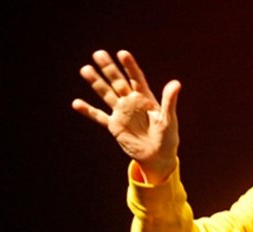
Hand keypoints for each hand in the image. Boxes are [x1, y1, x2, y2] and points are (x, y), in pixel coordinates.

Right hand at [72, 50, 180, 182]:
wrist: (158, 156)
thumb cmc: (167, 137)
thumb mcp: (169, 118)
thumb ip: (169, 101)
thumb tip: (176, 83)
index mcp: (146, 98)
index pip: (136, 78)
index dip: (130, 66)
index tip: (122, 53)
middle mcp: (131, 102)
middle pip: (118, 82)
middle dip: (109, 68)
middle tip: (98, 53)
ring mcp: (122, 113)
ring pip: (106, 94)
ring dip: (96, 82)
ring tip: (85, 69)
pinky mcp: (114, 126)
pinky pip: (99, 116)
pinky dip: (88, 111)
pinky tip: (76, 103)